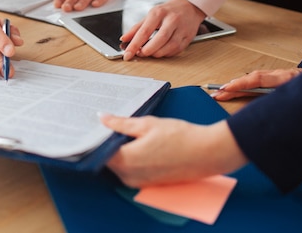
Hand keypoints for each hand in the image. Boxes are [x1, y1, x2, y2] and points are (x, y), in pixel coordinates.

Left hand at [100, 114, 246, 186]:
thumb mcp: (147, 124)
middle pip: (108, 160)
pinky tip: (138, 144)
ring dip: (120, 151)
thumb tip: (102, 118)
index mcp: (127, 161)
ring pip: (120, 166)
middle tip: (107, 125)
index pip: (99, 152)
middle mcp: (130, 176)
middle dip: (107, 144)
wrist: (208, 153)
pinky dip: (131, 159)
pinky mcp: (149, 183)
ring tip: (125, 132)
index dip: (96, 138)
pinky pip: (132, 171)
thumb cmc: (181, 137)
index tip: (92, 126)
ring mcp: (140, 182)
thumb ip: (121, 123)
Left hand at [121, 0, 205, 59]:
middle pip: (159, 39)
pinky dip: (166, 54)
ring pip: (170, 47)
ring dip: (157, 53)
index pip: (144, 31)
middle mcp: (172, 20)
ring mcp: (182, 29)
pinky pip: (177, 50)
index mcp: (159, 13)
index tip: (127, 55)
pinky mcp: (188, 37)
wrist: (190, 6)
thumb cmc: (168, 11)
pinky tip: (161, 51)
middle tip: (140, 54)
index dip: (134, 45)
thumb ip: (136, 28)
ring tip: (150, 52)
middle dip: (147, 50)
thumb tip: (124, 39)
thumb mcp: (151, 15)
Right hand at [213, 68, 301, 100]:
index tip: (226, 89)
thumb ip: (277, 104)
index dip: (240, 84)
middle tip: (217, 93)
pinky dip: (247, 85)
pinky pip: (260, 81)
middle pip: (253, 77)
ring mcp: (283, 76)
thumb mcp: (297, 102)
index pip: (257, 78)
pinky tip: (237, 90)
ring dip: (238, 85)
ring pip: (255, 78)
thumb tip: (255, 110)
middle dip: (233, 86)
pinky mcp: (283, 80)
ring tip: (222, 92)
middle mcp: (284, 75)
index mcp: (288, 78)